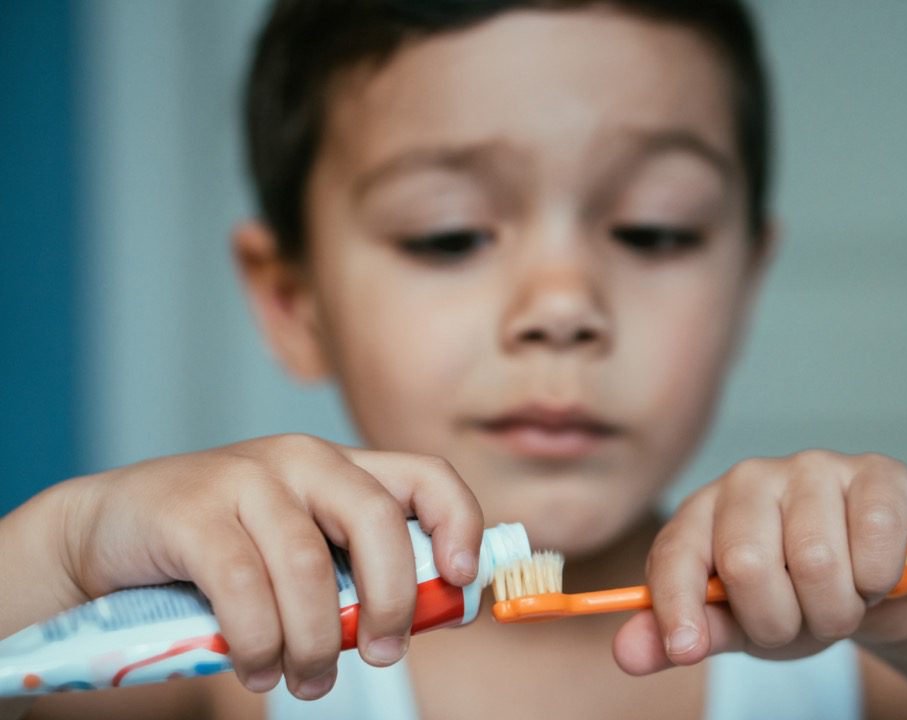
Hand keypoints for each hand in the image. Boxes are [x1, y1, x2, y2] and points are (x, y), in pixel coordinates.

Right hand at [39, 435, 482, 698]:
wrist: (109, 531)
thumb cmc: (222, 550)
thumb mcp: (300, 549)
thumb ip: (356, 570)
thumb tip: (437, 612)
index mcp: (340, 467)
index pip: (425, 475)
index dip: (458, 523)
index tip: (461, 579)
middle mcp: (301, 460)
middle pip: (377, 520)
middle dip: (392, 600)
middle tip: (384, 654)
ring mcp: (245, 479)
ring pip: (309, 568)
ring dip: (317, 642)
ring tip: (308, 680)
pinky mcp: (191, 510)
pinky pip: (245, 588)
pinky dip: (260, 643)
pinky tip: (258, 667)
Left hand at [612, 450, 906, 674]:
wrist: (887, 584)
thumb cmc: (800, 598)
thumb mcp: (739, 624)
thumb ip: (685, 634)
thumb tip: (627, 653)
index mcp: (705, 512)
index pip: (676, 554)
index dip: (677, 605)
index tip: (687, 648)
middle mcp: (751, 480)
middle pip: (746, 564)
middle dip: (781, 622)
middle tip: (803, 621)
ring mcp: (813, 469)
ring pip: (816, 562)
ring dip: (837, 609)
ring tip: (842, 598)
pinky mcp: (876, 473)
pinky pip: (873, 540)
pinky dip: (881, 580)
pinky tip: (879, 573)